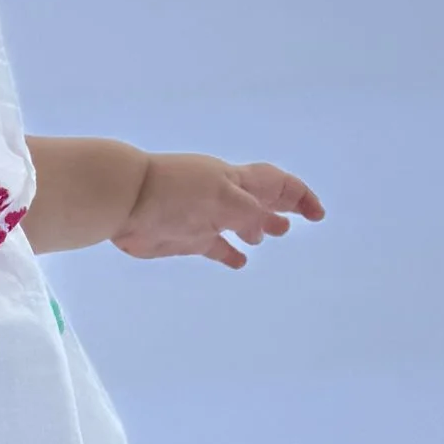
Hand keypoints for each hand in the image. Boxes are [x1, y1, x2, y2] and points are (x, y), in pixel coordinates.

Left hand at [112, 153, 323, 269]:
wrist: (126, 199)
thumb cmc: (175, 192)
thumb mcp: (221, 198)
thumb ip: (249, 212)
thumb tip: (267, 226)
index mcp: (236, 181)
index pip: (277, 184)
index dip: (299, 197)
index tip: (317, 216)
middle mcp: (224, 197)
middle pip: (261, 200)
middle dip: (282, 208)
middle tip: (300, 221)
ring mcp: (206, 217)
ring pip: (240, 222)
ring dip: (257, 228)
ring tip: (270, 237)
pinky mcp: (187, 237)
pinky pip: (215, 246)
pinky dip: (229, 252)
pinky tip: (239, 261)